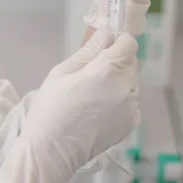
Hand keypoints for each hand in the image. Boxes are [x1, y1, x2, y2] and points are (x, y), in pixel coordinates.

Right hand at [0, 32, 138, 182]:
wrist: (54, 149)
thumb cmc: (50, 108)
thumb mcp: (61, 73)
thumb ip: (88, 51)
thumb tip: (106, 33)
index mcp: (108, 70)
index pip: (128, 44)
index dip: (117, 41)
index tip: (104, 45)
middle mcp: (126, 87)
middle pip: (130, 63)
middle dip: (114, 63)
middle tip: (88, 76)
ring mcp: (132, 106)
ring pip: (131, 83)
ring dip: (117, 83)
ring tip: (90, 96)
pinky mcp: (132, 121)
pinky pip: (130, 102)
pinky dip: (118, 101)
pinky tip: (96, 110)